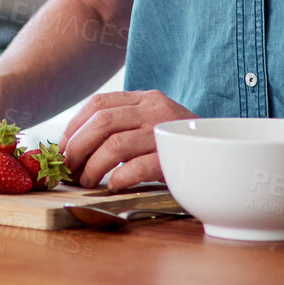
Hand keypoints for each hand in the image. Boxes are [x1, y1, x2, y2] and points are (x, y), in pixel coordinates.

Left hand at [60, 90, 194, 190]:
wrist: (222, 155)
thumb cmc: (178, 145)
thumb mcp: (151, 125)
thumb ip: (122, 126)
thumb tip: (74, 146)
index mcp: (145, 99)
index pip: (99, 103)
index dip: (74, 125)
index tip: (61, 147)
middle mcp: (155, 110)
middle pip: (102, 122)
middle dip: (77, 147)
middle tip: (68, 168)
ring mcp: (165, 133)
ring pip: (115, 145)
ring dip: (92, 166)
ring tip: (87, 181)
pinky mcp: (175, 159)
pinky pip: (138, 167)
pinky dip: (119, 178)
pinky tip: (112, 185)